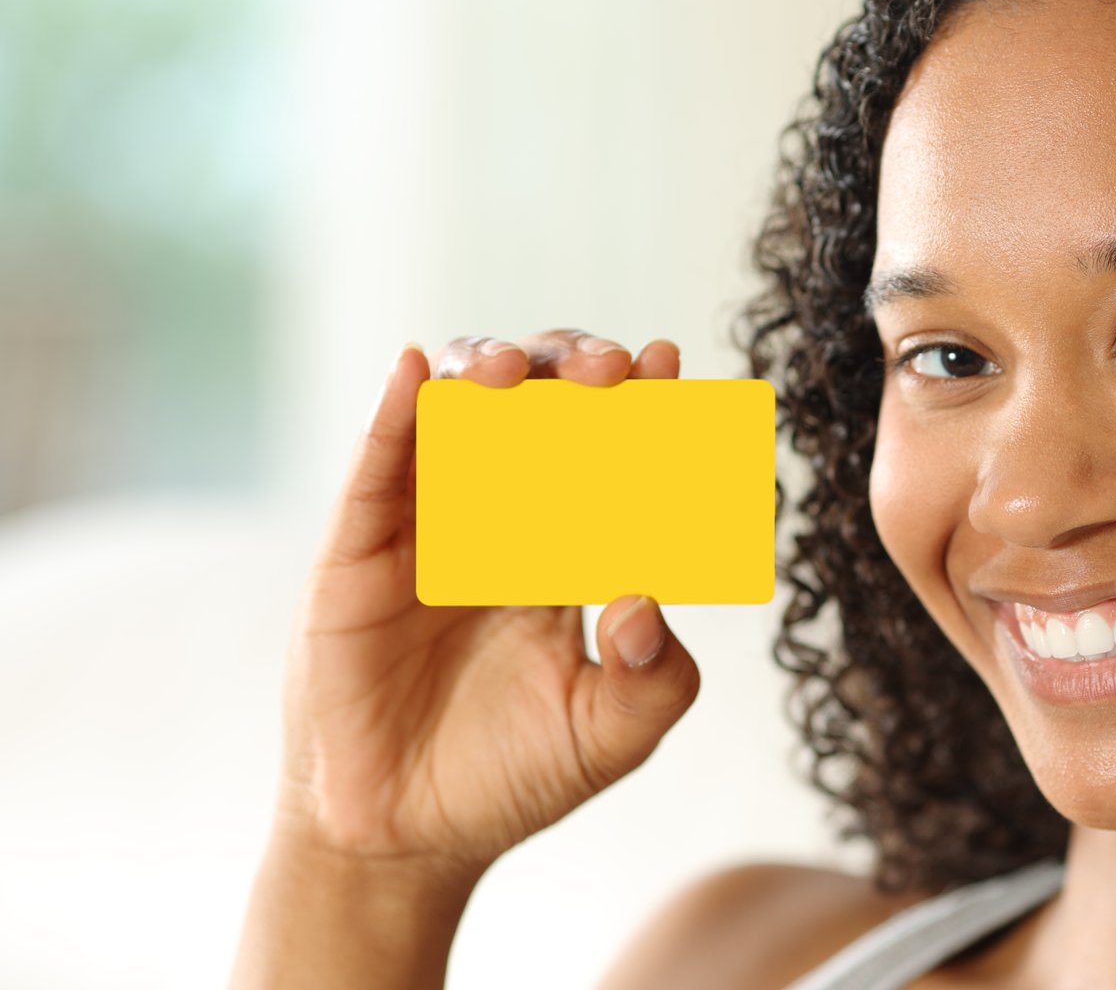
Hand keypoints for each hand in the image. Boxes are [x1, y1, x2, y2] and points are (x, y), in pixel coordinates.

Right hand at [274, 330, 700, 886]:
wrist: (405, 834)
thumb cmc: (513, 776)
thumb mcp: (608, 736)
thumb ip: (655, 680)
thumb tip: (652, 604)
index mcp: (572, 551)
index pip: (614, 460)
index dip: (641, 410)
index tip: (669, 367)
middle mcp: (504, 521)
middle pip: (540, 413)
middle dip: (574, 376)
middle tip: (609, 367)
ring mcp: (430, 527)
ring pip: (457, 420)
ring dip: (489, 376)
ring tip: (517, 370)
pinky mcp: (358, 551)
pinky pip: (375, 468)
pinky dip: (394, 415)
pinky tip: (417, 372)